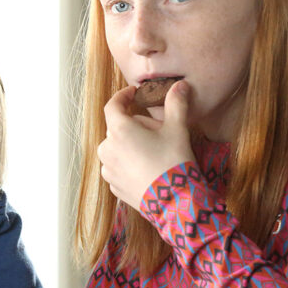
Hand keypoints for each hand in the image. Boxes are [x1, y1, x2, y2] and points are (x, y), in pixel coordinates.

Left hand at [98, 81, 194, 207]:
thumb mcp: (177, 129)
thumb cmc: (173, 161)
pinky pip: (119, 167)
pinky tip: (148, 169)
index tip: (133, 94)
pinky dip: (130, 164)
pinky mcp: (113, 185)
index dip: (122, 96)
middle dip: (136, 126)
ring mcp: (108, 169)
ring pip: (118, 149)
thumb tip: (180, 85)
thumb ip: (176, 103)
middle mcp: (107, 148)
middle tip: (159, 132)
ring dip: (131, 146)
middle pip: (119, 128)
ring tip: (154, 153)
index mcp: (119, 130)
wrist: (173, 201)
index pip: (112, 105)